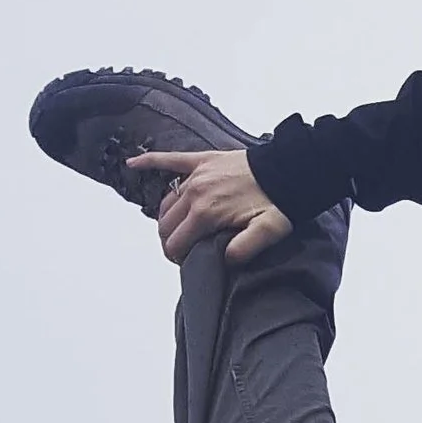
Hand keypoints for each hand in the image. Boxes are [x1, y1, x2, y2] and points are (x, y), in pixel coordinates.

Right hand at [130, 148, 293, 265]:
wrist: (289, 170)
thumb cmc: (279, 202)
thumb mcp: (268, 231)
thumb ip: (245, 249)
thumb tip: (226, 260)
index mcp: (205, 213)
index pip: (175, 243)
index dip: (178, 257)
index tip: (187, 262)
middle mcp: (194, 193)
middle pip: (166, 225)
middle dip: (170, 241)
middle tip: (184, 249)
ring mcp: (195, 176)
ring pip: (166, 202)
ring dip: (167, 218)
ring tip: (177, 230)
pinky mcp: (200, 160)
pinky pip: (169, 159)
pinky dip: (149, 162)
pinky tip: (132, 163)